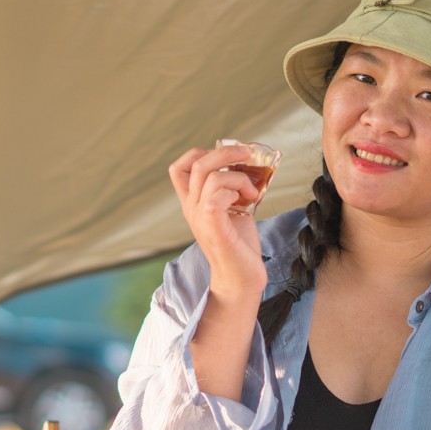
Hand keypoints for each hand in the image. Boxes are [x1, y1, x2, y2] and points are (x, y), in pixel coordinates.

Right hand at [168, 142, 267, 297]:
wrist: (241, 278)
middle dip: (225, 152)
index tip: (226, 157)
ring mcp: (200, 218)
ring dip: (238, 177)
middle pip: (197, 163)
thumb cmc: (239, 245)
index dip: (200, 153)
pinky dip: (235, 191)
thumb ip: (232, 189)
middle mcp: (191, 208)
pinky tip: (246, 202)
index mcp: (193, 202)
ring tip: (252, 191)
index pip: (179, 168)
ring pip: (211, 177)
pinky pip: (216, 196)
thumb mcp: (233, 209)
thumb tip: (250, 165)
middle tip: (247, 154)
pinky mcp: (213, 228)